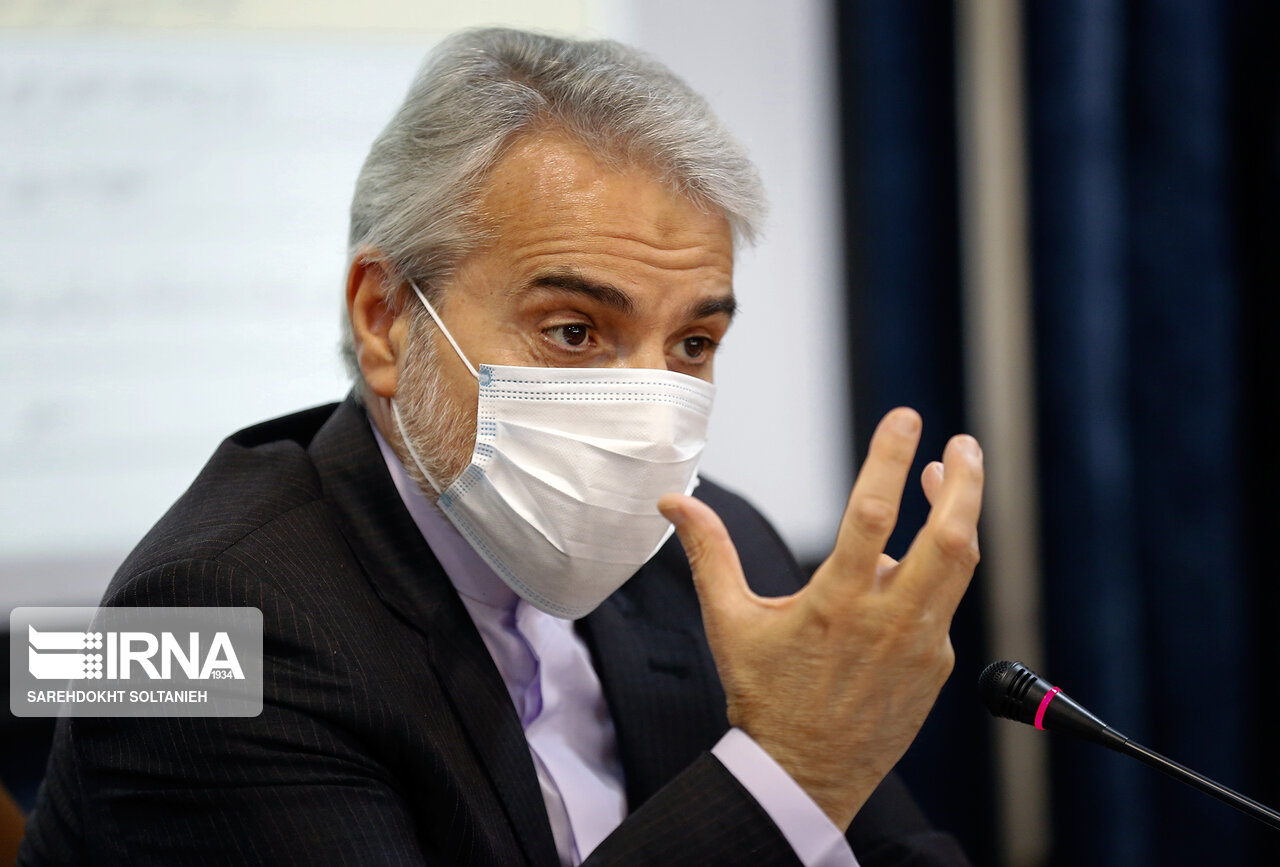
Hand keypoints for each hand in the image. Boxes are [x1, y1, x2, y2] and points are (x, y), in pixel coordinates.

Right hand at [658, 408, 982, 829]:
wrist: (803, 777)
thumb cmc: (763, 696)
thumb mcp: (730, 622)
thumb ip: (709, 554)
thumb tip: (674, 503)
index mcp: (835, 603)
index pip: (872, 513)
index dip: (891, 458)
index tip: (906, 417)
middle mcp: (887, 621)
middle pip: (948, 536)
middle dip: (963, 482)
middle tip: (962, 442)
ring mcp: (920, 646)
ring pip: (959, 566)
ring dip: (961, 515)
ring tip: (950, 479)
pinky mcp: (935, 666)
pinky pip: (942, 606)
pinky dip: (934, 572)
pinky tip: (909, 565)